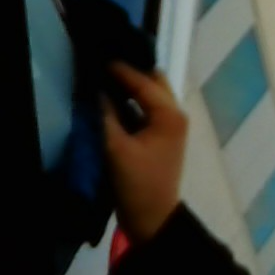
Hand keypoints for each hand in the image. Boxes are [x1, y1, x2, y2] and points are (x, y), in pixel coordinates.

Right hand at [102, 61, 187, 244]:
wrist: (153, 217)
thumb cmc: (137, 183)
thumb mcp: (116, 148)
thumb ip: (107, 116)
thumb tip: (98, 90)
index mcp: (169, 114)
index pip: (144, 83)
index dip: (122, 70)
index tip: (102, 57)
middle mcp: (176, 113)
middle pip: (155, 82)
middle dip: (134, 71)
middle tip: (108, 61)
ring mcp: (172, 123)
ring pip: (153, 93)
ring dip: (134, 85)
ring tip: (108, 75)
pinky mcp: (164, 133)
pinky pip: (150, 107)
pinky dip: (135, 100)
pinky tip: (115, 97)